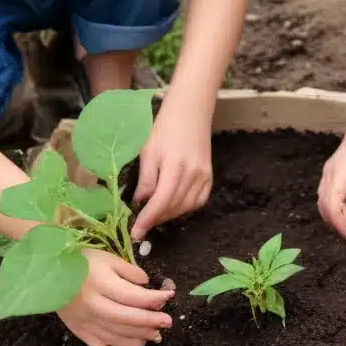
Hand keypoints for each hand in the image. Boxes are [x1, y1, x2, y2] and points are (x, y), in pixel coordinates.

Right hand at [58, 249, 175, 345]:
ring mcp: (84, 320)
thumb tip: (147, 285)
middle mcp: (93, 305)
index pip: (134, 296)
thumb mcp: (108, 258)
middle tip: (167, 323)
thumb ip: (129, 271)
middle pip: (126, 318)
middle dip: (150, 322)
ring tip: (153, 335)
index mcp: (101, 284)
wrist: (48, 271)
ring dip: (136, 337)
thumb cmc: (81, 261)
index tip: (169, 296)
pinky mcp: (76, 329)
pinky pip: (95, 344)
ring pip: (114, 335)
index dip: (154, 298)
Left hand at [131, 98, 212, 239]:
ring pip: (186, 207)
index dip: (147, 220)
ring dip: (169, 216)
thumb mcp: (148, 151)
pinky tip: (173, 207)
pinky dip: (184, 209)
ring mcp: (205, 176)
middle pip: (173, 207)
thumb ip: (146, 179)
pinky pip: (198, 201)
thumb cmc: (164, 128)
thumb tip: (139, 204)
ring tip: (154, 216)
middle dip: (156, 219)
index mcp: (175, 166)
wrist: (190, 112)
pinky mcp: (210, 176)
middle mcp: (193, 174)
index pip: (160, 202)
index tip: (135, 234)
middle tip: (140, 224)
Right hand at [317, 121, 345, 241]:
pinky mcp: (330, 172)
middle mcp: (330, 175)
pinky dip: (331, 208)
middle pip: (324, 207)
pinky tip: (343, 214)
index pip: (334, 206)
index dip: (341, 224)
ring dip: (332, 217)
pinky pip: (324, 195)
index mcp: (342, 175)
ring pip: (321, 202)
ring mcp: (327, 173)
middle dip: (336, 225)